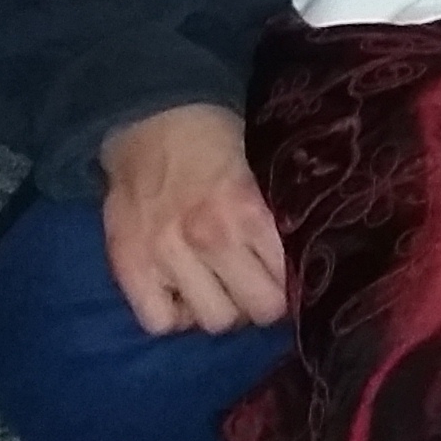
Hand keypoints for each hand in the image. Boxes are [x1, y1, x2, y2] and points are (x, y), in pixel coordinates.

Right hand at [98, 103, 287, 336]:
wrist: (151, 117)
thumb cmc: (217, 141)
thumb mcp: (264, 167)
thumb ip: (280, 213)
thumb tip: (312, 257)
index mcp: (249, 210)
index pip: (290, 283)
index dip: (295, 285)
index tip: (292, 278)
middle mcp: (210, 236)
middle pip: (258, 310)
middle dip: (264, 299)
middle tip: (259, 282)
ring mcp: (166, 254)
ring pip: (215, 321)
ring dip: (223, 307)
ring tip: (221, 285)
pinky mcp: (129, 265)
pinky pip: (159, 323)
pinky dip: (173, 316)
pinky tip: (182, 293)